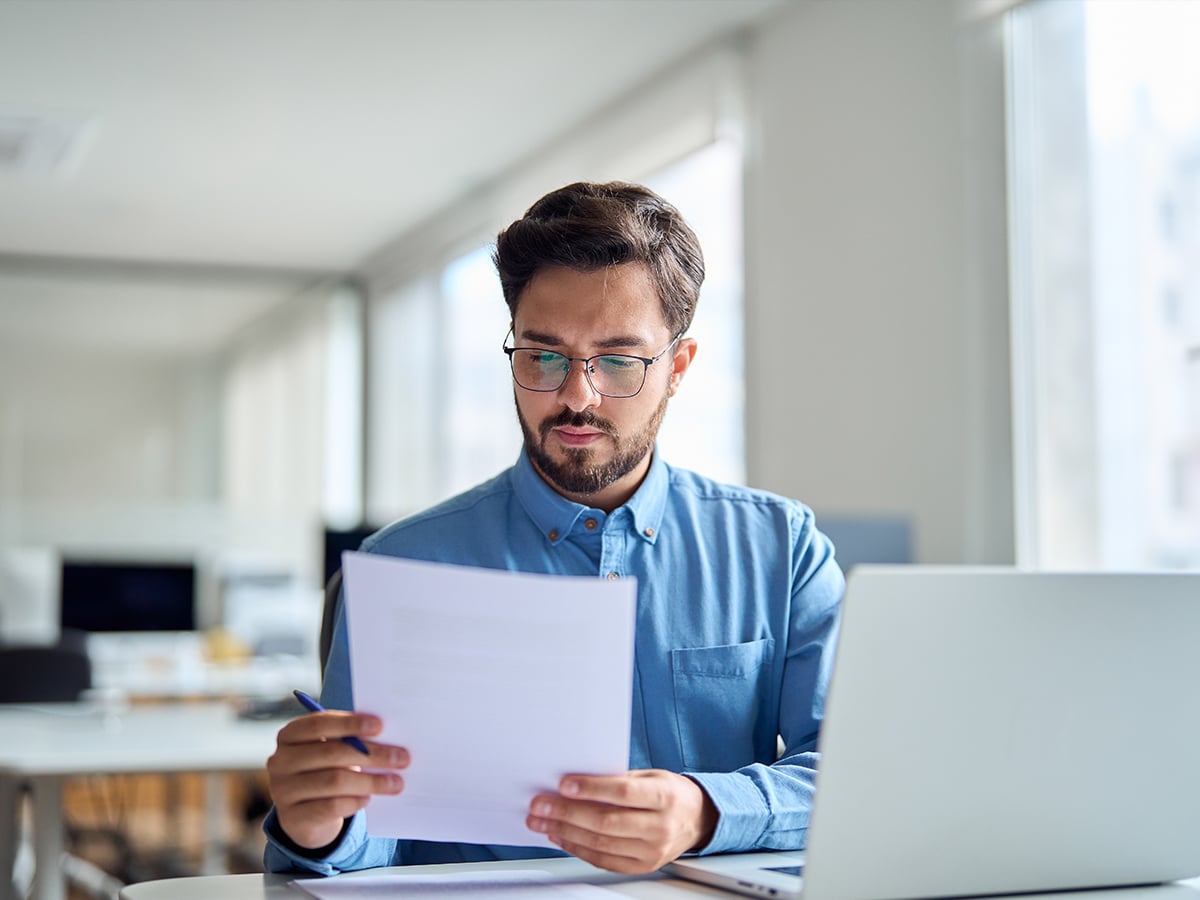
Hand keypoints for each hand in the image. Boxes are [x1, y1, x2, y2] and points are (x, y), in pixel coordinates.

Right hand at [266, 710, 408, 849]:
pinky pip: (331, 807)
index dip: (350, 723)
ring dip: (371, 781)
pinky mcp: (292, 818)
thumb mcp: (332, 752)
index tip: (380, 726)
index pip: (319, 723)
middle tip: (402, 758)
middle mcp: (280, 761)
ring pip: (334, 781)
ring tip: (396, 782)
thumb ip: (350, 741)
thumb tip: (388, 738)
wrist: (305, 816)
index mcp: (289, 735)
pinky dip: (355, 801)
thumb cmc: (326, 771)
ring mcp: (283, 791)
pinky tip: (368, 799)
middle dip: (372, 754)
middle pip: (331, 753)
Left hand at [526, 769, 717, 873]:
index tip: (563, 784)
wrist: (698, 819)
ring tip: (542, 821)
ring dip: (565, 832)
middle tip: (540, 805)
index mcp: (664, 796)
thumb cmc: (670, 792)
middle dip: (567, 813)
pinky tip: (561, 836)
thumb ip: (618, 779)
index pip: (623, 793)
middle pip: (606, 821)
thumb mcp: (651, 776)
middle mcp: (659, 826)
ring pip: (600, 843)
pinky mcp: (642, 866)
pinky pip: (603, 860)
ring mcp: (652, 851)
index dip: (591, 788)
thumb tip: (576, 782)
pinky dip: (577, 848)